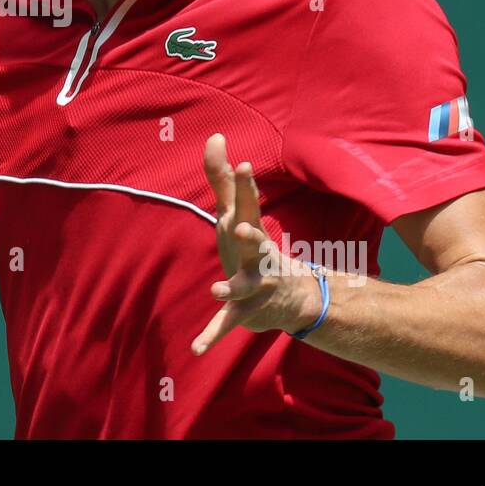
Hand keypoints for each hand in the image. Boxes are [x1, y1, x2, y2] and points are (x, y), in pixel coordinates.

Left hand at [191, 133, 316, 353]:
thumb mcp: (237, 212)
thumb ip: (221, 177)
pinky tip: (195, 349)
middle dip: (247, 234)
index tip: (242, 163)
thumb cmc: (252, 247)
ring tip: (216, 289)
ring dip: (230, 288)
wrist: (289, 297)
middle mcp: (255, 256)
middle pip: (251, 241)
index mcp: (249, 230)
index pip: (247, 204)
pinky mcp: (244, 312)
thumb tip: (214, 136)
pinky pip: (226, 325)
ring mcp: (253, 286)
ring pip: (242, 286)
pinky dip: (210, 337)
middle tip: (239, 225)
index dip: (244, 185)